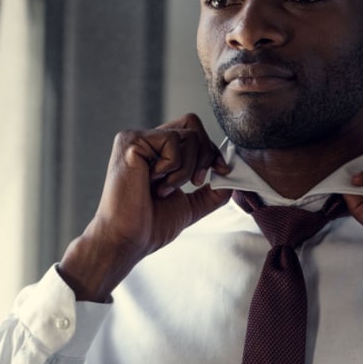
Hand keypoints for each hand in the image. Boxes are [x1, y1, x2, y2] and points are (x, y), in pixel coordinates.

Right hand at [60, 115, 231, 301]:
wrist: (128, 239)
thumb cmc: (150, 226)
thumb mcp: (190, 206)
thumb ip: (212, 191)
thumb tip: (234, 178)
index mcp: (157, 151)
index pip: (193, 132)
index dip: (212, 150)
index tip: (221, 172)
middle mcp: (146, 140)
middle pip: (193, 123)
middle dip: (205, 155)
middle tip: (195, 182)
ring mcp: (137, 138)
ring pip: (187, 134)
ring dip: (186, 169)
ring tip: (165, 189)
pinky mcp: (131, 141)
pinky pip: (172, 141)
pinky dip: (173, 168)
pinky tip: (153, 184)